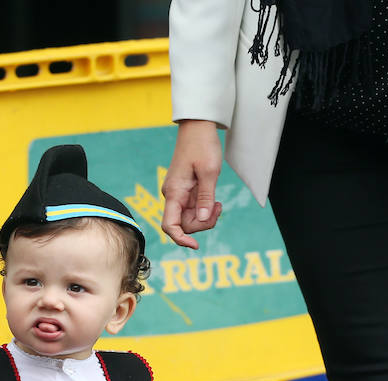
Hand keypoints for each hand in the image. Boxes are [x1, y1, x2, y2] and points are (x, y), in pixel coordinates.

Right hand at [161, 119, 224, 248]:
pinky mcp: (185, 191)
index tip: (195, 245)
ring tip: (218, 204)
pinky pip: (193, 209)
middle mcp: (173, 195)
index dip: (180, 239)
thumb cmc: (202, 145)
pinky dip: (204, 210)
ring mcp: (178, 194)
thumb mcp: (210, 172)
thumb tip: (201, 220)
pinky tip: (215, 202)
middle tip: (218, 209)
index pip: (169, 226)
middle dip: (202, 225)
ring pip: (189, 218)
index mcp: (174, 192)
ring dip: (205, 218)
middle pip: (183, 225)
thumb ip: (205, 198)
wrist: (198, 127)